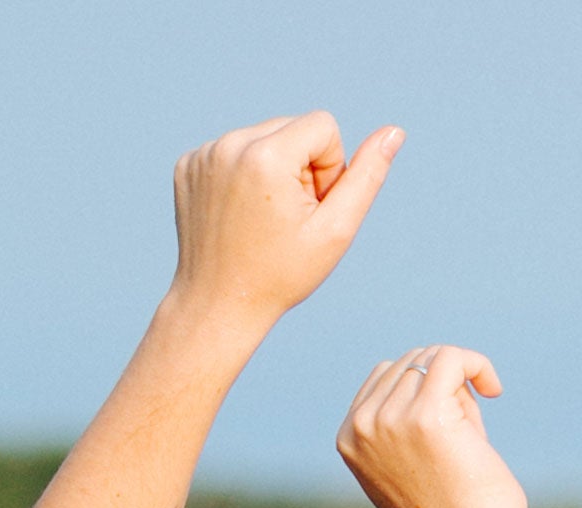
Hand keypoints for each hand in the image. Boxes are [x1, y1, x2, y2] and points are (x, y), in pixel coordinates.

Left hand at [168, 114, 401, 335]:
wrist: (217, 308)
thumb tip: (394, 132)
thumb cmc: (280, 276)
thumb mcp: (335, 231)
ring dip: (272, 169)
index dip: (328, 168)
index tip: (309, 208)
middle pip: (292, 128)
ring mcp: (203, 154)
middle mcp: (230, 144)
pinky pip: (233, 150)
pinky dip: (242, 175)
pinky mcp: (188, 164)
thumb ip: (367, 178)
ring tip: (262, 217)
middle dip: (300, 167)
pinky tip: (238, 213)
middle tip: (285, 218)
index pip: (323, 126)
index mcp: (266, 155)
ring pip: (263, 137)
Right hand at [337, 345, 525, 507]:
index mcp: (348, 439)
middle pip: (409, 362)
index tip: (451, 411)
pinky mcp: (426, 414)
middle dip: (444, 384)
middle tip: (465, 429)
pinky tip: (494, 389)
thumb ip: (400, 421)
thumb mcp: (404, 466)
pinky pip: (452, 357)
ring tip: (472, 430)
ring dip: (461, 385)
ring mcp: (390, 420)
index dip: (424, 384)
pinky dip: (478, 365)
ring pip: (432, 359)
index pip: (384, 375)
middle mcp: (362, 427)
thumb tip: (421, 365)